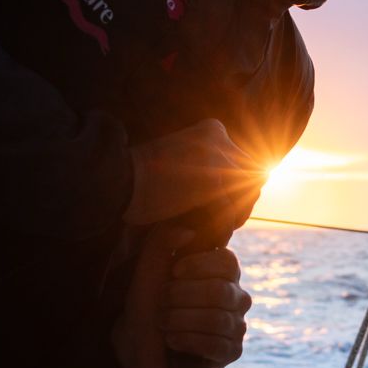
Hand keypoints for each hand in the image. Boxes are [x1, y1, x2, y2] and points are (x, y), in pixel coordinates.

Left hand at [111, 227, 251, 367]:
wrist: (138, 342)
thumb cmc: (148, 301)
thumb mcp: (149, 267)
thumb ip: (164, 241)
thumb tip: (188, 232)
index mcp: (222, 272)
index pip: (228, 262)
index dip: (200, 265)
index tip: (174, 272)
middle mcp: (235, 296)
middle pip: (220, 292)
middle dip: (182, 297)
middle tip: (162, 303)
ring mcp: (236, 324)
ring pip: (218, 319)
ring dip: (181, 320)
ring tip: (163, 322)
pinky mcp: (232, 351)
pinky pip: (219, 345)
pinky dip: (189, 341)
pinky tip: (172, 340)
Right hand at [124, 119, 265, 226]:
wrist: (113, 182)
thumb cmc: (142, 187)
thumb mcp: (183, 172)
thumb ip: (211, 178)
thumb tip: (246, 201)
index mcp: (213, 130)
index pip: (246, 168)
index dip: (238, 196)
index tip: (221, 216)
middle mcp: (219, 136)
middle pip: (253, 180)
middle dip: (240, 207)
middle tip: (218, 228)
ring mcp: (217, 154)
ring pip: (246, 196)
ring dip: (232, 219)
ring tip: (211, 233)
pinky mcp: (212, 176)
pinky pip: (229, 211)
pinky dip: (218, 228)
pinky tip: (202, 236)